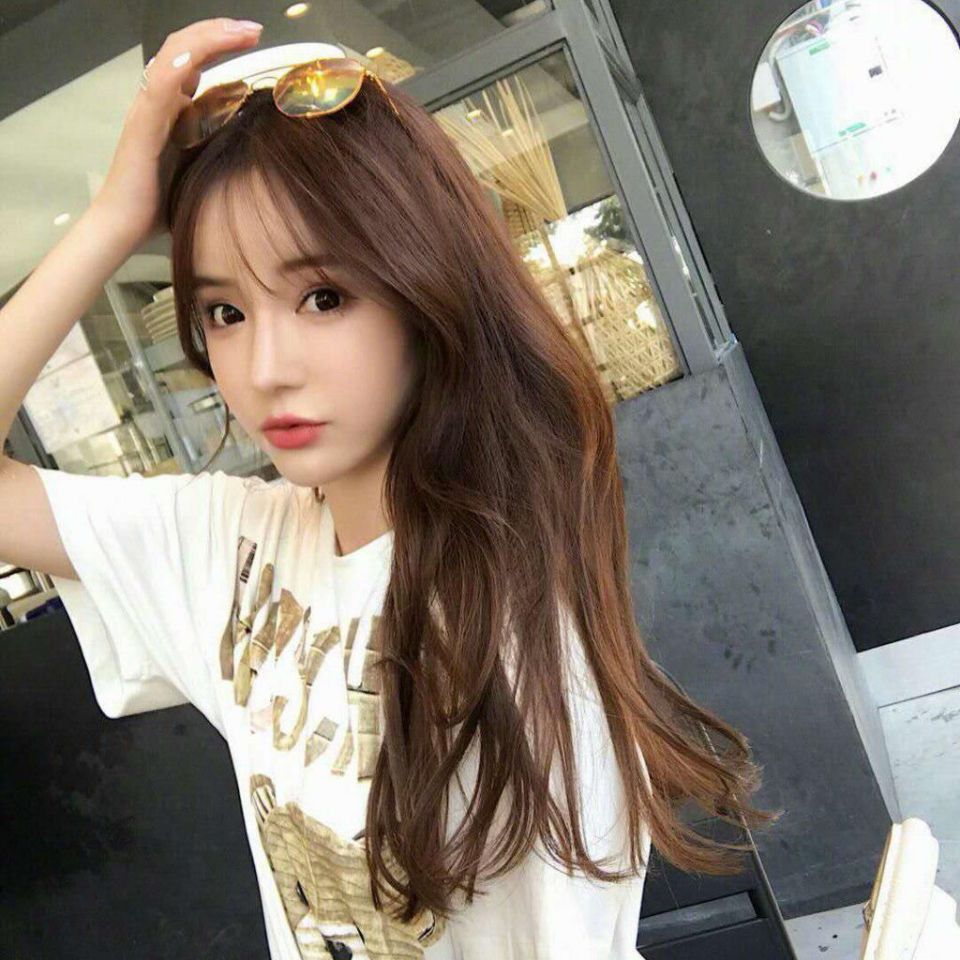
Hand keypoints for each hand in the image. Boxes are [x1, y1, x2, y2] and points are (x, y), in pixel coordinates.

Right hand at [91, 17, 263, 248]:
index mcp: (170, 109)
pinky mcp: (142, 127)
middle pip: (184, 49)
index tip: (253, 39)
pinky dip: (180, 65)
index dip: (220, 44)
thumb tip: (249, 127)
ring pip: (173, 57)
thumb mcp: (200, 166)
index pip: (194, 61)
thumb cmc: (162, 205)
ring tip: (242, 32)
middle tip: (254, 29)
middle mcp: (156, 102)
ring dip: (208, 39)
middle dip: (220, 32)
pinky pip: (160, 87)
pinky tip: (201, 54)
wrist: (124, 228)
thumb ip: (217, 143)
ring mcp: (147, 111)